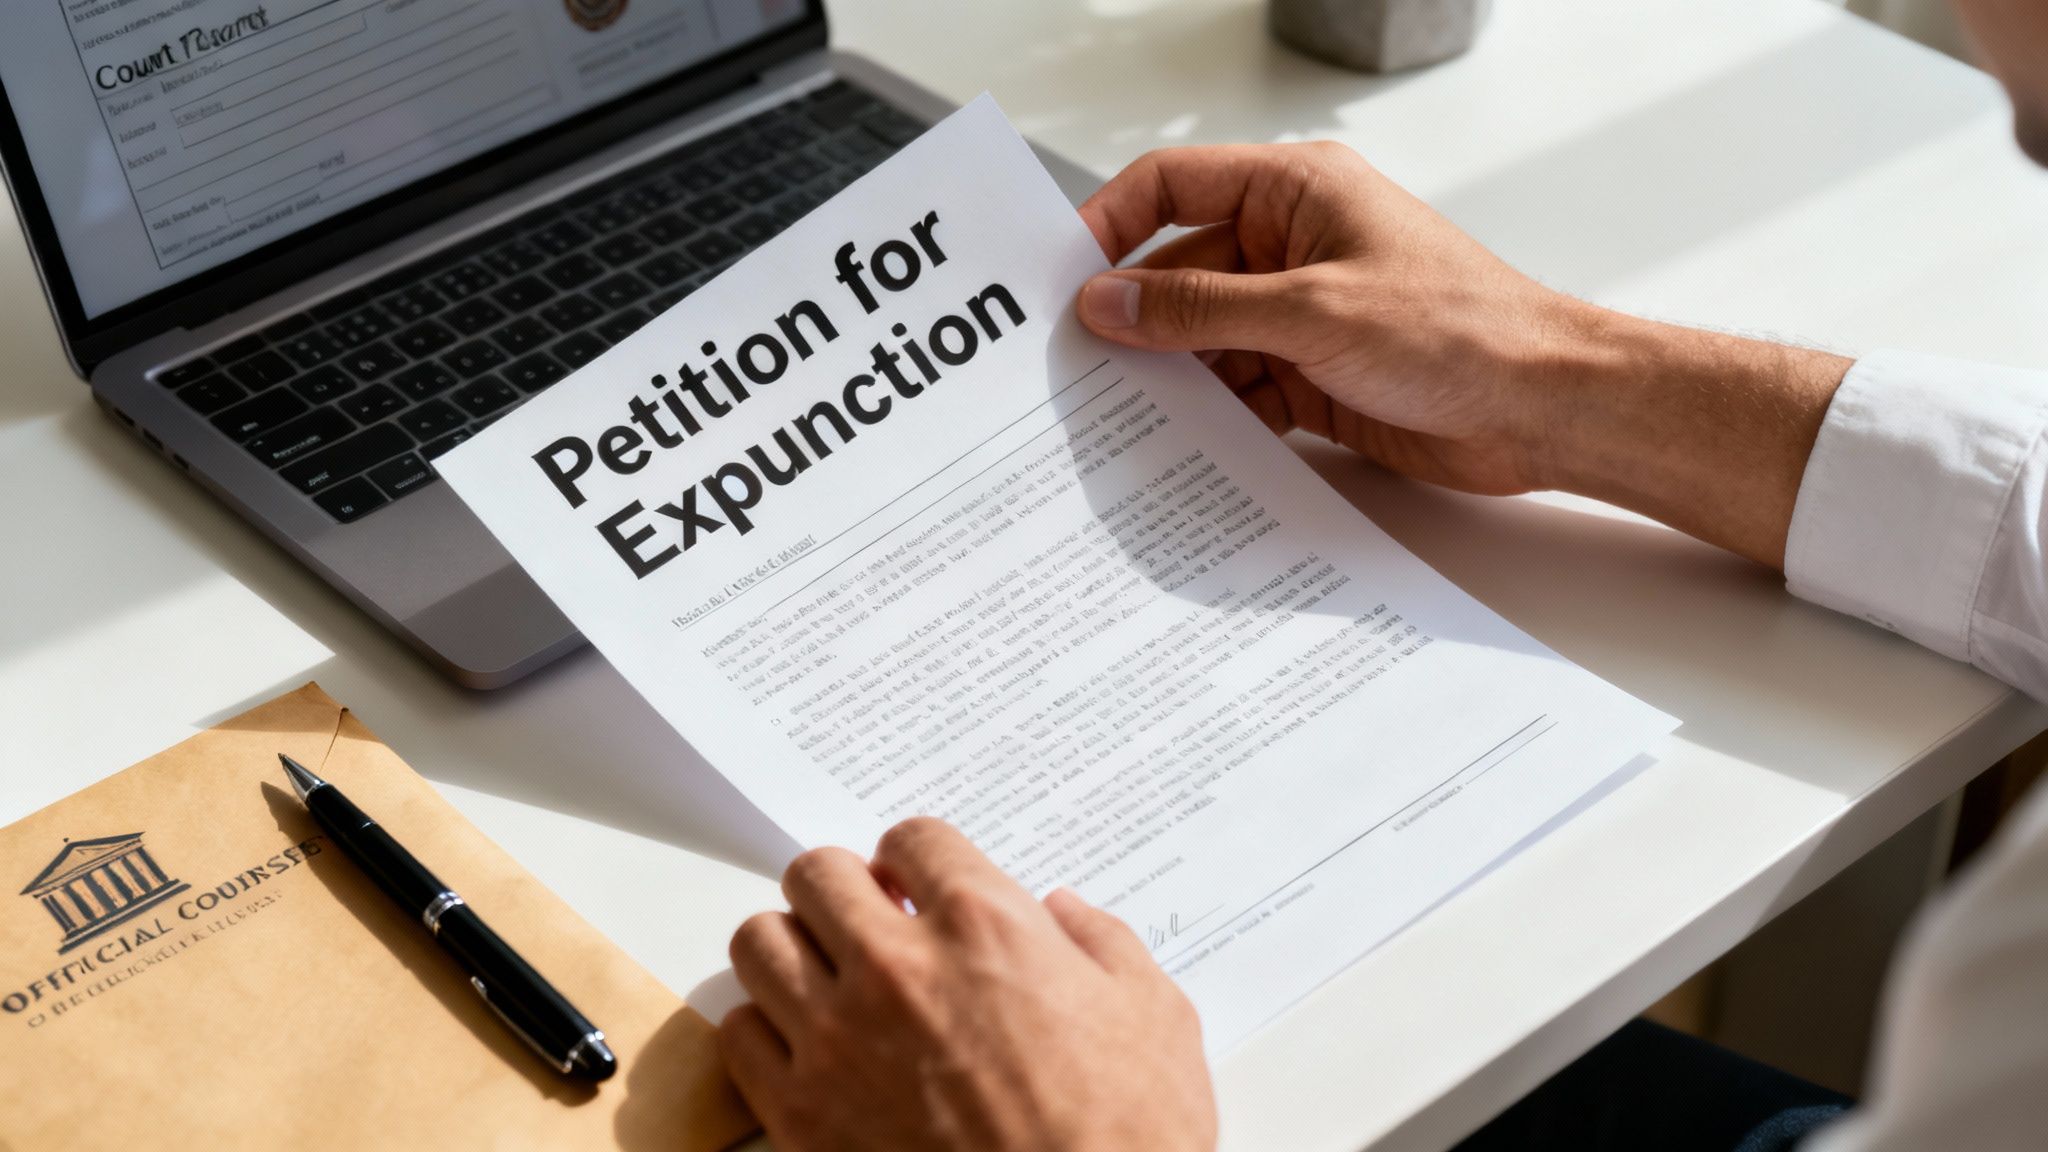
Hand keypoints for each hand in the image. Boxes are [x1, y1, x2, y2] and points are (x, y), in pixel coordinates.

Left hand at [718, 817, 1216, 1151]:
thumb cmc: (1128, 1136)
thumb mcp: (1154, 1015)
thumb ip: (1102, 944)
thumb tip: (1063, 913)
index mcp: (986, 926)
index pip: (912, 838)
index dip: (918, 860)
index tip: (920, 886)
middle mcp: (899, 968)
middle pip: (817, 873)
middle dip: (846, 890)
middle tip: (871, 922)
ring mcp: (839, 1041)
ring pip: (759, 942)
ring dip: (794, 950)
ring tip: (829, 979)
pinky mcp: (802, 1115)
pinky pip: (737, 1036)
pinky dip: (765, 1033)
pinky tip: (807, 1049)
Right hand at [1075, 141, 1577, 496]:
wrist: (1543, 409)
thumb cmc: (1464, 331)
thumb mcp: (1312, 312)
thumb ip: (1201, 308)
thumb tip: (1111, 302)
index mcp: (1296, 192)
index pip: (1173, 186)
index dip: (1110, 224)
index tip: (1061, 276)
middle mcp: (1293, 246)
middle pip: (1178, 271)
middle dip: (1134, 319)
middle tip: (1075, 364)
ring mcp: (1301, 314)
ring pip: (1202, 340)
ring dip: (1169, 378)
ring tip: (1118, 416)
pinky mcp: (1313, 377)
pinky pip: (1236, 391)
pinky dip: (1209, 418)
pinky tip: (1180, 447)